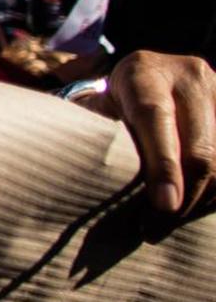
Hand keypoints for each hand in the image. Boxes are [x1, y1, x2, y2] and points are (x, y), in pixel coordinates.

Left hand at [100, 51, 215, 219]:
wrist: (152, 77)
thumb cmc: (118, 104)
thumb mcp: (104, 110)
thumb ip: (105, 139)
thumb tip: (97, 187)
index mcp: (144, 72)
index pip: (157, 117)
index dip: (163, 164)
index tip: (165, 204)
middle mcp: (190, 77)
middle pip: (199, 148)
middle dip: (185, 196)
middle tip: (154, 229)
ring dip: (203, 199)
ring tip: (172, 222)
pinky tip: (197, 206)